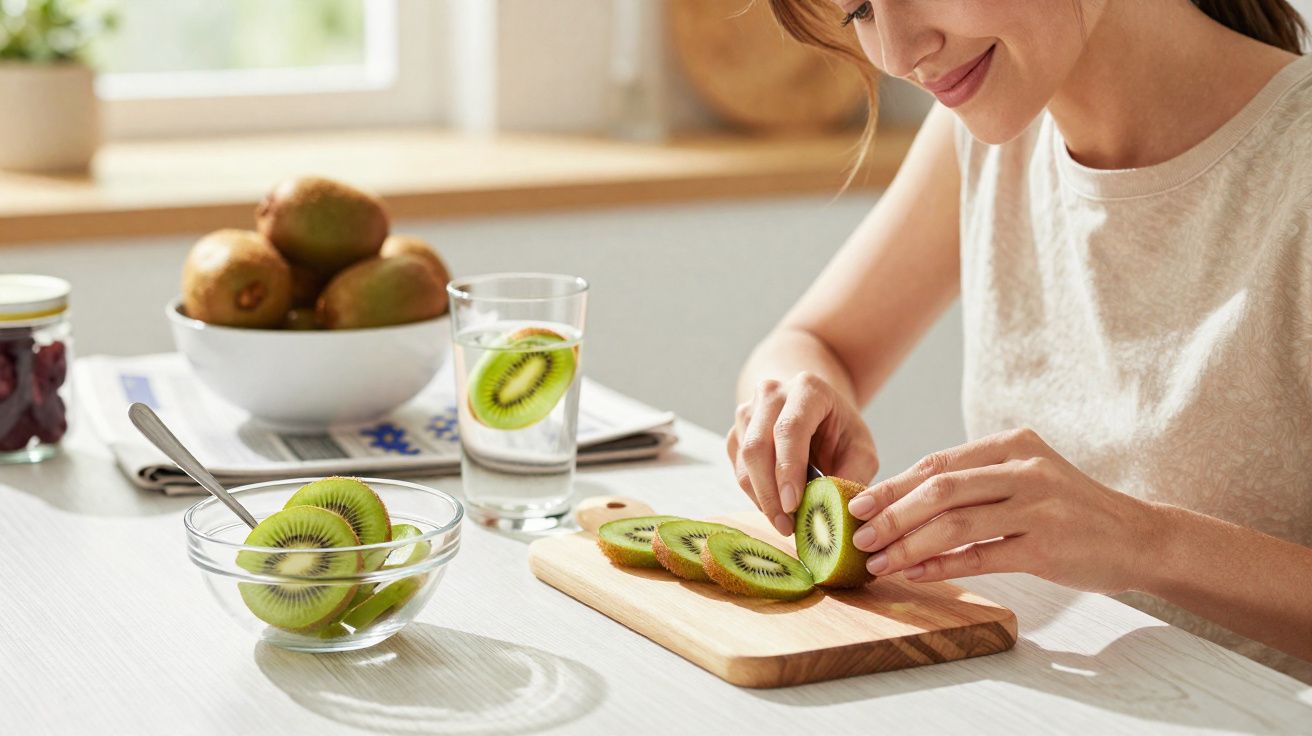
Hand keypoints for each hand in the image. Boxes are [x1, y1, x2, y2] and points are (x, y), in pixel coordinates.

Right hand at [726, 372, 878, 536]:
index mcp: (807, 389)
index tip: (793, 505)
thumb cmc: (840, 430)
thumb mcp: (860, 448)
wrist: (814, 409)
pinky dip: (754, 493)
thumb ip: (852, 476)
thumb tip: (834, 511)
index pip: (789, 429)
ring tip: (784, 522)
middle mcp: (771, 394)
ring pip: (743, 460)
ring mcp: (748, 411)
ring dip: (761, 497)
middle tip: (786, 526)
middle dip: (770, 492)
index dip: (788, 469)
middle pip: (758, 446)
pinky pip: (737, 468)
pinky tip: (775, 506)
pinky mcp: (736, 433)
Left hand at [847, 428, 1156, 593]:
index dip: (893, 485)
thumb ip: (977, 481)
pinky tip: (915, 574)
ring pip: (954, 523)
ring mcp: (1038, 507)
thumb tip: (905, 500)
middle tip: (857, 535)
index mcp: (1013, 444)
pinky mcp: (1046, 546)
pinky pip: (980, 556)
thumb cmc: (1072, 510)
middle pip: (939, 489)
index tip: (858, 503)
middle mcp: (1024, 469)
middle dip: (890, 514)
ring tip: (877, 561)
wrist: (1140, 537)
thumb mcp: (1027, 477)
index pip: (938, 462)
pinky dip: (941, 566)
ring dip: (908, 544)